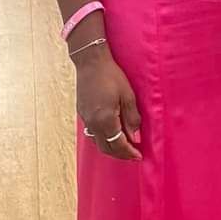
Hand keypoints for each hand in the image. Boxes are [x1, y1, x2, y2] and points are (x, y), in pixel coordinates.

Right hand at [75, 44, 140, 160]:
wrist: (91, 62)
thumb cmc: (111, 76)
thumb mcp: (128, 96)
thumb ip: (131, 119)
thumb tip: (135, 137)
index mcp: (105, 120)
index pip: (118, 144)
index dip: (129, 153)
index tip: (138, 157)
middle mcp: (93, 123)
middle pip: (106, 148)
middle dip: (120, 155)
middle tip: (132, 156)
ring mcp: (85, 119)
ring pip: (97, 142)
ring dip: (110, 148)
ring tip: (123, 148)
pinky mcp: (82, 113)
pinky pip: (92, 133)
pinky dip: (102, 139)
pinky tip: (111, 135)